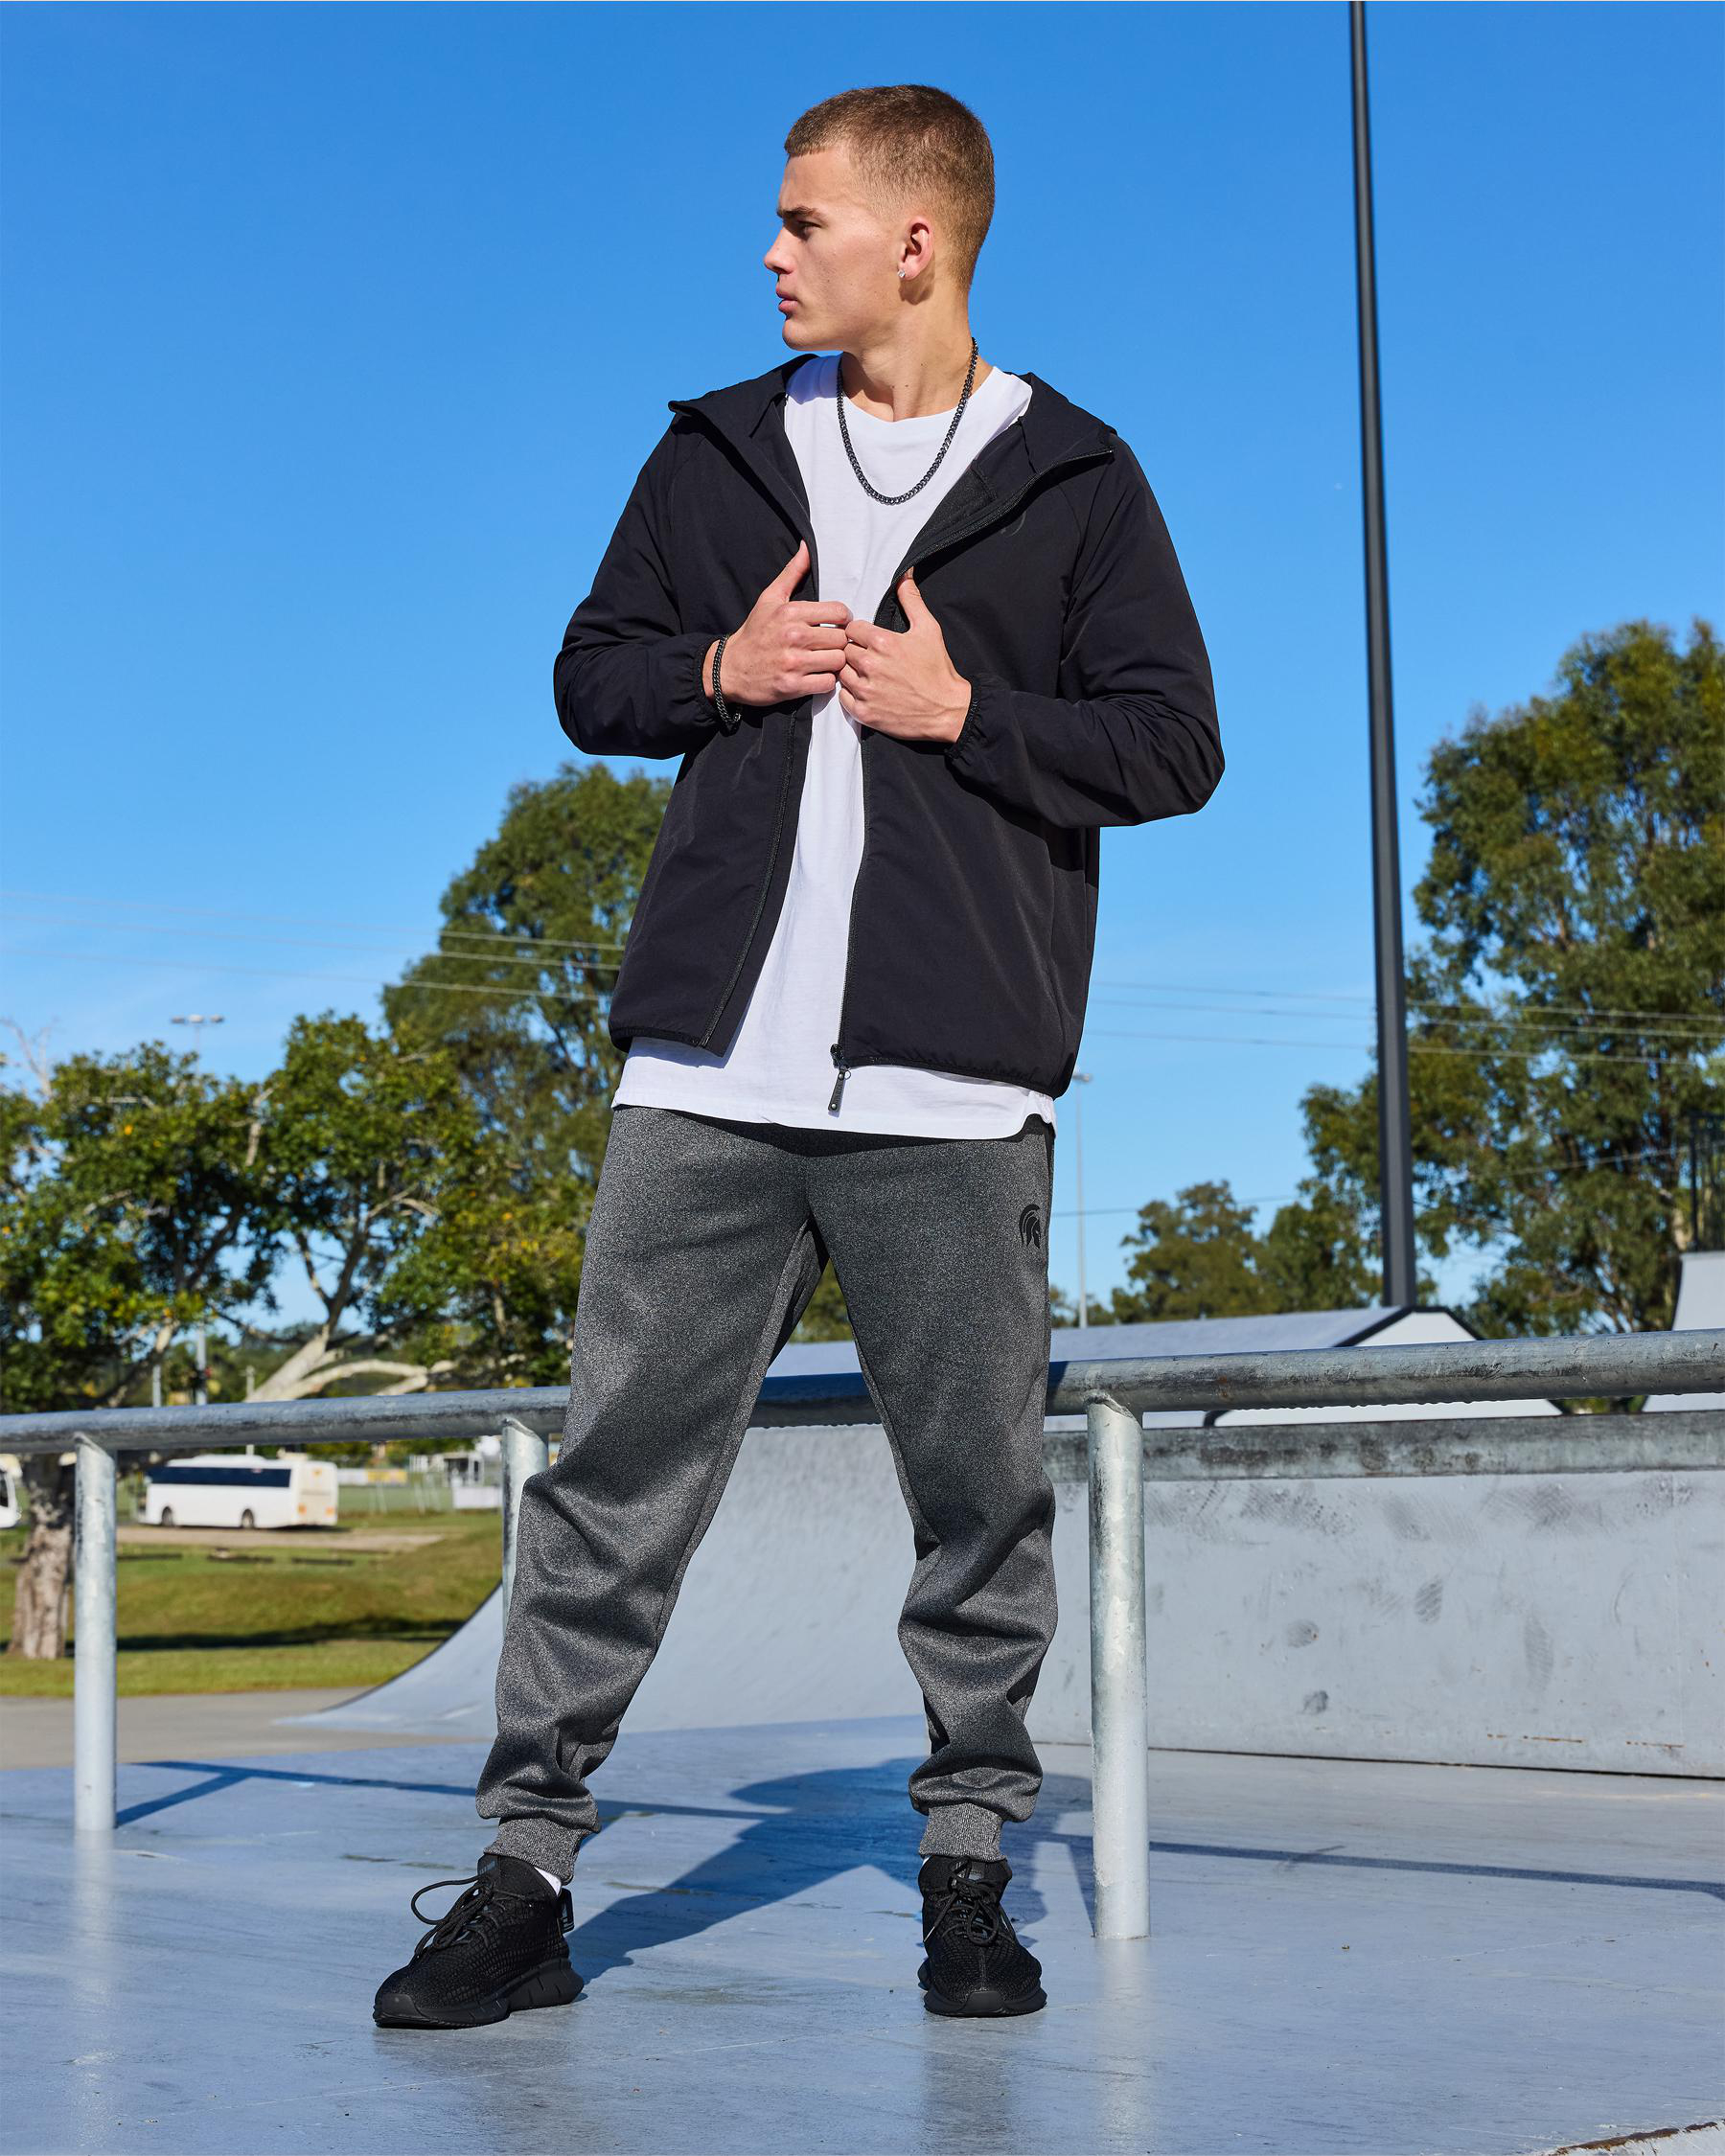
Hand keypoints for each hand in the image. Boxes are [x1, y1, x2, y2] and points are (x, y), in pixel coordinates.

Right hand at [705, 541, 851, 707]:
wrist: (729, 668)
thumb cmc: (754, 633)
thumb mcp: (769, 599)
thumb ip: (792, 573)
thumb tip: (807, 547)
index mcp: (791, 612)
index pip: (840, 613)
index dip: (843, 620)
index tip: (835, 626)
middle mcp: (793, 636)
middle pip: (841, 639)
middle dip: (838, 643)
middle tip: (828, 646)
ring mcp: (793, 663)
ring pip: (838, 661)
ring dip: (834, 663)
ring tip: (823, 661)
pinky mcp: (792, 686)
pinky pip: (827, 683)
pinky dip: (825, 681)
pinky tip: (816, 675)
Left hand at [837, 568, 969, 743]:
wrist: (947, 710)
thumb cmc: (938, 669)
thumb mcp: (929, 628)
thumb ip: (912, 600)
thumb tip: (905, 575)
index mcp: (883, 642)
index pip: (852, 629)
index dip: (860, 633)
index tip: (869, 640)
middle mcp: (870, 665)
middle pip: (845, 650)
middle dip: (855, 652)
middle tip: (870, 658)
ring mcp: (866, 691)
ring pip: (841, 673)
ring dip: (851, 672)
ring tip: (868, 674)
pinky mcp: (865, 712)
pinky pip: (842, 697)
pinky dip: (850, 694)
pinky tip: (866, 690)